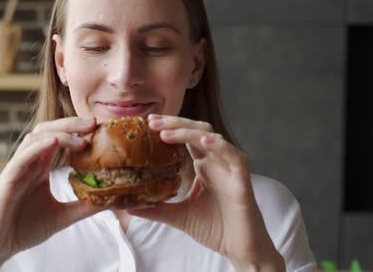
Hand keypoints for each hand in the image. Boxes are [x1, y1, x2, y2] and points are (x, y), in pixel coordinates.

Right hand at [0, 117, 100, 266]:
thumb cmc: (24, 228)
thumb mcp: (62, 216)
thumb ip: (83, 207)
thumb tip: (111, 201)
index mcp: (39, 168)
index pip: (58, 139)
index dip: (77, 131)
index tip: (99, 130)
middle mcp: (28, 163)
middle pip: (48, 131)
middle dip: (70, 124)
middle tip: (93, 123)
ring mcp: (17, 170)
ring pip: (35, 139)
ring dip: (59, 133)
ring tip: (81, 137)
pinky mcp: (6, 181)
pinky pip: (20, 158)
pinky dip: (37, 147)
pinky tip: (53, 142)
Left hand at [127, 114, 284, 271]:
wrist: (240, 250)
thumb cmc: (216, 229)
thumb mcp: (179, 216)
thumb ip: (157, 209)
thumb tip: (129, 205)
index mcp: (204, 166)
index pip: (186, 138)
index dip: (169, 127)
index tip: (148, 123)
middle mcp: (217, 162)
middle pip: (197, 130)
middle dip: (175, 123)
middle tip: (152, 122)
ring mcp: (230, 169)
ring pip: (213, 138)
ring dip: (189, 132)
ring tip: (166, 132)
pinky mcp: (242, 181)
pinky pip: (234, 156)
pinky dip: (221, 147)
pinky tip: (204, 142)